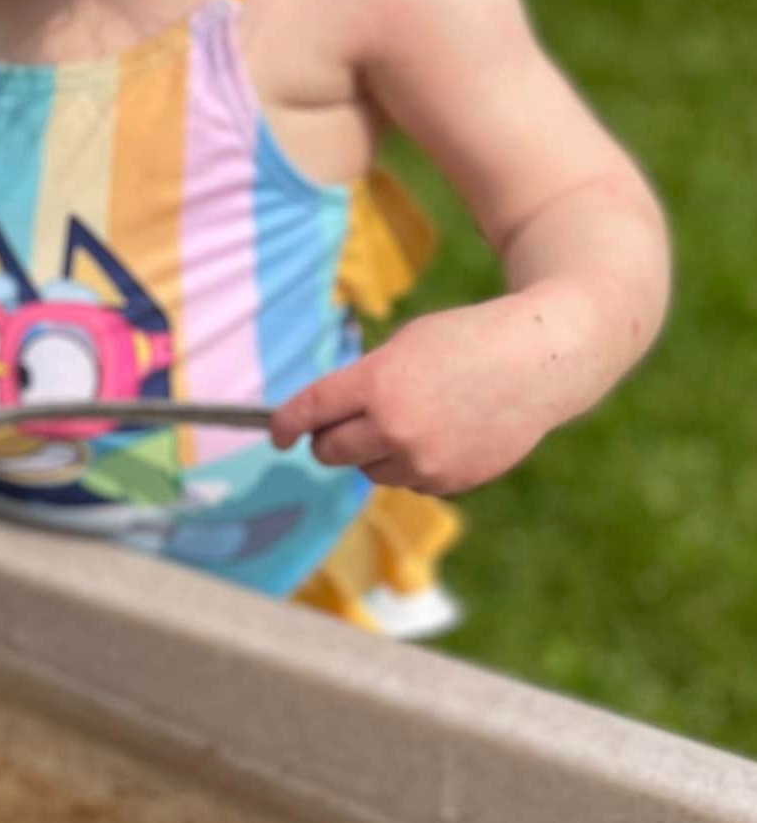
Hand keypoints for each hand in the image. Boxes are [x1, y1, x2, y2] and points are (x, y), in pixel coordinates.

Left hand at [271, 295, 588, 493]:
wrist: (544, 359)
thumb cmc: (468, 341)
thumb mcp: (405, 345)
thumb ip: (363, 382)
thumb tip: (322, 423)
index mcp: (379, 383)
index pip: (310, 412)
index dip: (285, 426)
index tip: (278, 435)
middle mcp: (395, 427)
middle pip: (329, 452)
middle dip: (328, 439)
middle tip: (341, 424)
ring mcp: (422, 460)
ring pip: (367, 470)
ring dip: (373, 451)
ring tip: (413, 417)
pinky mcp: (447, 481)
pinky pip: (406, 480)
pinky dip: (410, 463)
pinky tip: (443, 433)